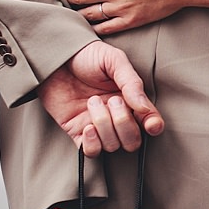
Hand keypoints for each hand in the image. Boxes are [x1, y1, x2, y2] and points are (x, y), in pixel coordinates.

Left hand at [38, 41, 164, 155]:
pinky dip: (92, 143)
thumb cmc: (87, 56)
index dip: (153, 126)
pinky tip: (87, 125)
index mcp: (131, 100)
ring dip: (103, 124)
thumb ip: (132, 83)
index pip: (150, 122)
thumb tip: (144, 108)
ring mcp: (98, 127)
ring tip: (92, 102)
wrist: (56, 58)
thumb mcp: (114, 60)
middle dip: (123, 123)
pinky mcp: (78, 133)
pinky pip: (91, 152)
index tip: (150, 124)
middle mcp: (117, 117)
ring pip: (112, 145)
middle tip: (112, 100)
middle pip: (133, 141)